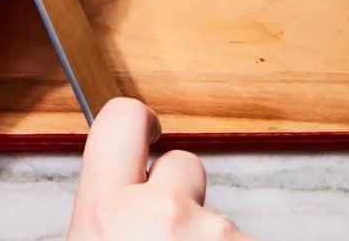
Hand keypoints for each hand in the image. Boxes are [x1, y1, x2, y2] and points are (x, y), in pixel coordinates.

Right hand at [68, 99, 252, 239]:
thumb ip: (103, 217)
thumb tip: (113, 209)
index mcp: (107, 212)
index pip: (121, 119)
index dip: (139, 122)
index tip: (149, 130)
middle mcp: (164, 213)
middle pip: (185, 164)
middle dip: (183, 193)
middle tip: (167, 233)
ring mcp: (215, 231)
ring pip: (217, 216)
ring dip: (207, 237)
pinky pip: (244, 240)